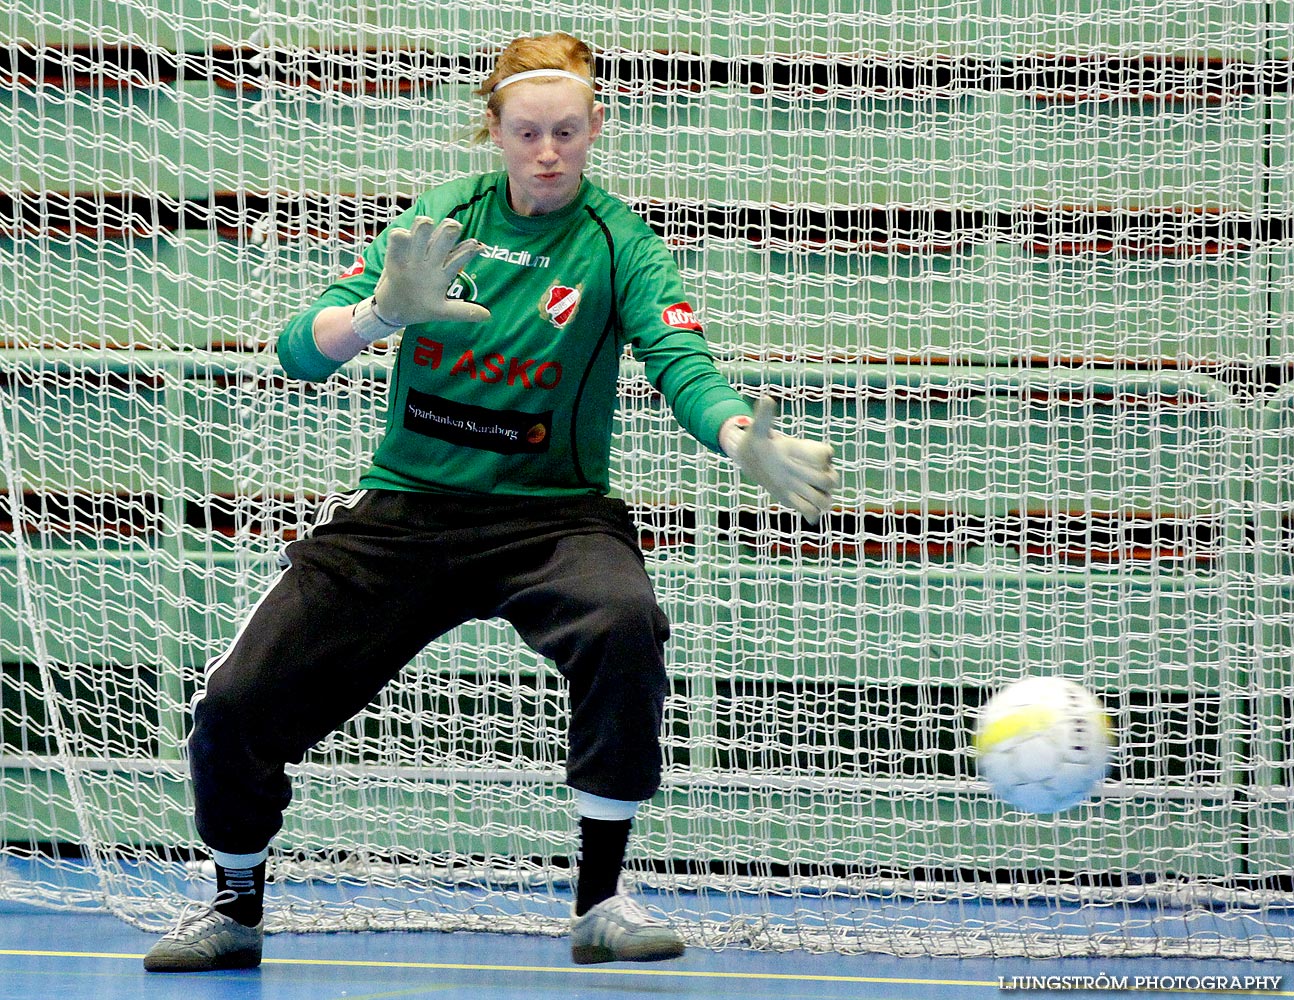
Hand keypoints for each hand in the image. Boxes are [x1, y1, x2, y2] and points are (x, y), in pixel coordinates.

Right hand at [353, 217, 489, 341]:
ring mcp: (412, 257)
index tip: (476, 247)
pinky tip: (402, 234)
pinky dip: (399, 236)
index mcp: (442, 271)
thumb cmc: (420, 308)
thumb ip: (463, 311)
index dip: (466, 251)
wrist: (394, 311)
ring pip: (420, 234)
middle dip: (448, 231)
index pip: (458, 257)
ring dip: (423, 227)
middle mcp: (429, 260)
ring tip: (426, 222)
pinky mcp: (394, 258)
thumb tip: (488, 316)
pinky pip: (397, 241)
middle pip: (441, 239)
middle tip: (454, 226)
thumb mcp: (442, 312)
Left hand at [722, 397, 836, 522]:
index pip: (825, 454)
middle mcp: (815, 469)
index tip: (790, 455)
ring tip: (795, 494)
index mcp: (809, 450)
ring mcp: (809, 486)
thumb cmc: (758, 441)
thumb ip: (764, 417)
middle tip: (793, 476)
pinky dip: (809, 514)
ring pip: (826, 499)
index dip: (815, 457)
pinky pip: (813, 513)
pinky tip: (795, 507)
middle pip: (832, 479)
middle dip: (818, 480)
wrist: (753, 458)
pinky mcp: (800, 500)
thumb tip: (767, 398)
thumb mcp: (758, 431)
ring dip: (816, 500)